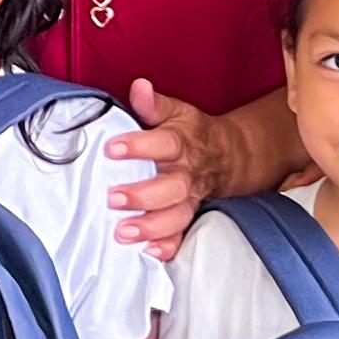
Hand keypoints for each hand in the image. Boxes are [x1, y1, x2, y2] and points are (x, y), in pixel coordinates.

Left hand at [107, 79, 229, 257]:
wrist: (225, 156)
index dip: (139, 146)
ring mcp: (189, 198)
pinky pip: (182, 235)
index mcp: (181, 143)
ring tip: (124, 232)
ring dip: (152, 226)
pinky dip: (168, 246)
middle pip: (171, 187)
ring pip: (177, 216)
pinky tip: (150, 252)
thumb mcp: (175, 112)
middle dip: (143, 195)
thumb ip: (153, 104)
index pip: (164, 143)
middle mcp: (186, 173)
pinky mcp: (189, 216)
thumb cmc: (190, 133)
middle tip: (114, 198)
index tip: (113, 148)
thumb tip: (139, 87)